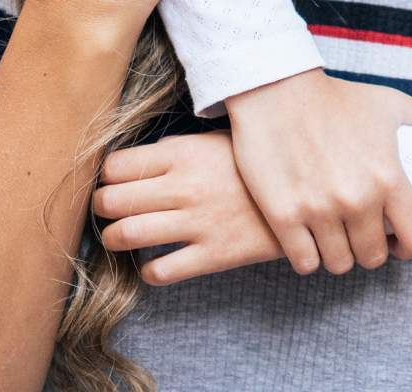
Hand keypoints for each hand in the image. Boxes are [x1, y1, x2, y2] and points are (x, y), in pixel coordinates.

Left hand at [93, 132, 283, 284]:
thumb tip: (142, 159)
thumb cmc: (259, 165)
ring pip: (125, 236)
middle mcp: (184, 187)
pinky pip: (159, 271)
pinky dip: (149, 271)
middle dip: (102, 208)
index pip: (116, 166)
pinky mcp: (212, 254)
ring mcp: (197, 223)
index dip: (108, 176)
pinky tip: (158, 261)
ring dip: (114, 239)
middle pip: (111, 201)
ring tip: (124, 236)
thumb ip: (178, 147)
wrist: (310, 192)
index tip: (115, 181)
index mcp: (184, 153)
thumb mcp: (219, 140)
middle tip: (111, 211)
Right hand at [223, 70, 411, 274]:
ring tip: (335, 236)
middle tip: (361, 234)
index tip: (399, 242)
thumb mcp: (391, 103)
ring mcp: (318, 210)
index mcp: (388, 178)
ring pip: (339, 264)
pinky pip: (304, 262)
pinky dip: (309, 256)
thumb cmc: (338, 98)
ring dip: (339, 254)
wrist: (278, 90)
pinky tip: (308, 239)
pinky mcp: (283, 216)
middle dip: (371, 249)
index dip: (410, 247)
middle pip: (373, 257)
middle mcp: (356, 199)